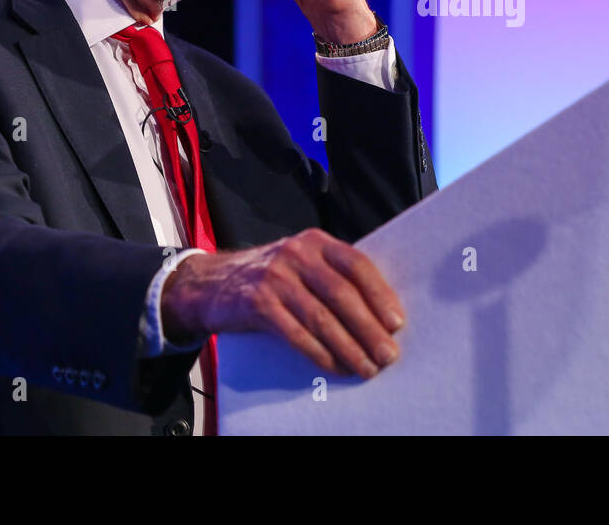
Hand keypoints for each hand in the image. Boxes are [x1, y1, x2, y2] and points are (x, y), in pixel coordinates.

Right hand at [161, 228, 404, 377]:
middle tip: (388, 354)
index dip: (380, 294)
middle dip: (369, 328)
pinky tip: (335, 366)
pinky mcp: (257, 303)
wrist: (212, 283)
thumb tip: (379, 314)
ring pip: (321, 317)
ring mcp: (275, 278)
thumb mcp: (302, 262)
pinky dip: (319, 353)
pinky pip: (296, 333)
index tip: (397, 322)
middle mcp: (297, 254)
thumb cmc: (271, 277)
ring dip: (348, 346)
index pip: (356, 264)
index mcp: (316, 242)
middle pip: (342, 294)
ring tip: (367, 367)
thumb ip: (334, 276)